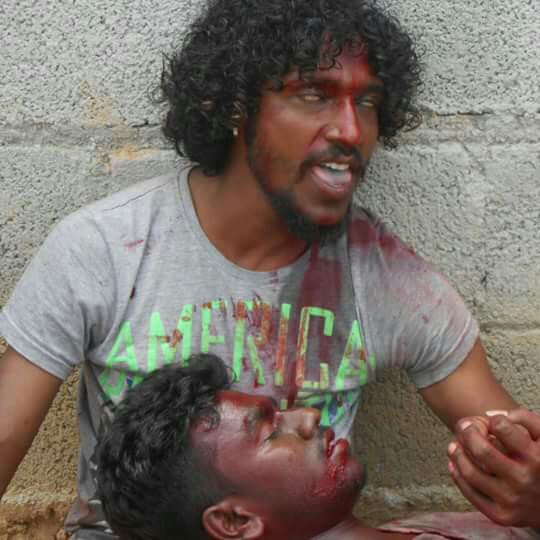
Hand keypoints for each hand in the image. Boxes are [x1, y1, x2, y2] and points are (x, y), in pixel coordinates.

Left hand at [447, 409, 539, 526]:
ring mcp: (511, 499)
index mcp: (536, 457)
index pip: (502, 427)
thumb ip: (525, 419)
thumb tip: (492, 415)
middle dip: (467, 433)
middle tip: (463, 427)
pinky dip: (457, 475)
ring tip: (454, 445)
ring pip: (470, 472)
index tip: (492, 423)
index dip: (493, 421)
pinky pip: (470, 493)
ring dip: (456, 454)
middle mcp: (524, 479)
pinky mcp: (501, 515)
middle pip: (481, 450)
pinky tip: (455, 464)